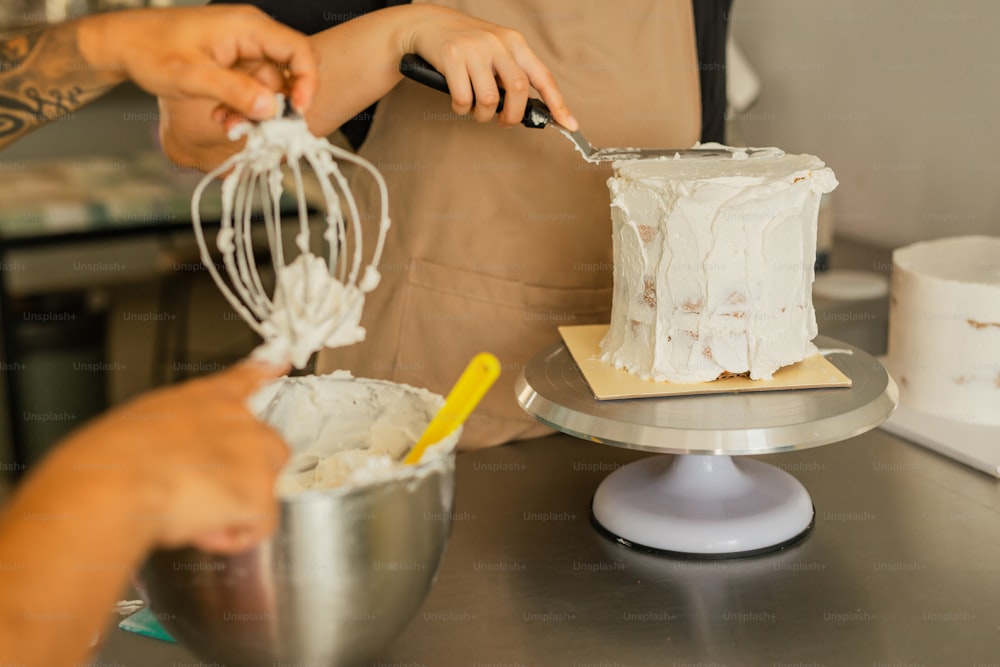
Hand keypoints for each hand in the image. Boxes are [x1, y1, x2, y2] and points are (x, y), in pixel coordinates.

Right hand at [52, 361, 289, 553]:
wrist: (117, 483)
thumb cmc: (112, 460)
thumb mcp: (141, 424)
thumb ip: (175, 430)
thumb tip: (173, 450)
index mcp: (208, 399)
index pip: (247, 377)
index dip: (267, 369)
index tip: (281, 363)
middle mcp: (241, 422)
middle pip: (271, 449)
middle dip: (247, 476)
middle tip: (205, 493)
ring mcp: (256, 457)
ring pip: (265, 490)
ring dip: (236, 508)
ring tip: (193, 513)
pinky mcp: (260, 495)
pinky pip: (258, 526)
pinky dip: (231, 538)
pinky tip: (201, 531)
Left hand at [78, 6, 318, 120]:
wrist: (122, 43)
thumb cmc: (150, 51)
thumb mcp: (192, 77)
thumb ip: (234, 92)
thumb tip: (270, 109)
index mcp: (246, 27)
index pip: (298, 51)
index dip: (306, 83)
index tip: (296, 112)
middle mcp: (250, 33)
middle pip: (287, 72)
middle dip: (274, 105)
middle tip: (251, 126)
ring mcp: (242, 46)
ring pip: (268, 85)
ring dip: (253, 111)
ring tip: (224, 123)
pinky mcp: (233, 60)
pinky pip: (252, 86)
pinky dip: (241, 105)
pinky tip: (219, 114)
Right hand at [400, 5, 577, 129]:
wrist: (429, 23)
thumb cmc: (466, 45)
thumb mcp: (496, 50)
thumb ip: (512, 73)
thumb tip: (528, 110)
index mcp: (514, 42)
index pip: (542, 76)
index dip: (558, 103)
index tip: (569, 125)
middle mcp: (497, 43)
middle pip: (518, 90)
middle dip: (512, 116)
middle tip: (504, 122)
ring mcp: (474, 49)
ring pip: (488, 99)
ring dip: (482, 116)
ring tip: (476, 112)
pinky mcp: (451, 56)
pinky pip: (462, 98)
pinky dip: (461, 109)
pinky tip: (458, 102)